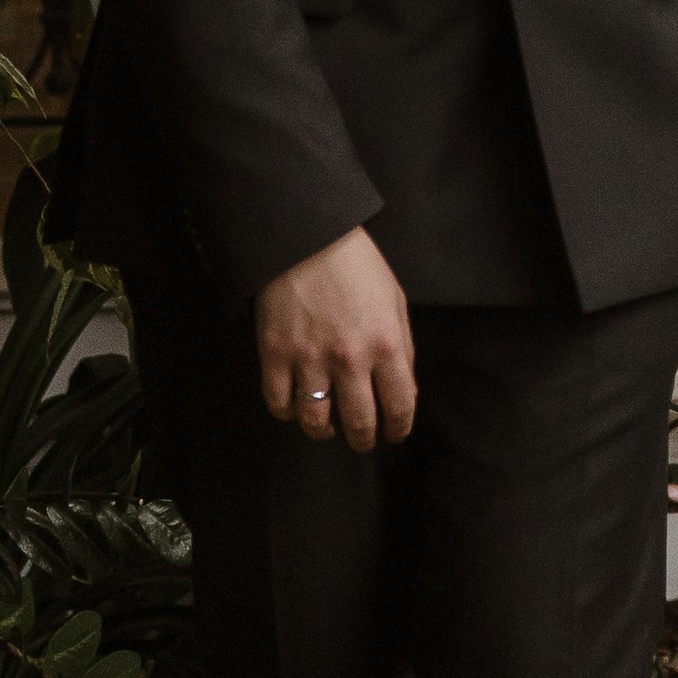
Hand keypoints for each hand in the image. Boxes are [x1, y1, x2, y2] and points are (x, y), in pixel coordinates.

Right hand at [255, 226, 417, 450]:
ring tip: (328, 427)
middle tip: (363, 440)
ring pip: (316, 423)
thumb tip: (402, 389)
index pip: (400, 406)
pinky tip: (297, 407)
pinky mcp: (275, 355)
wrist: (308, 237)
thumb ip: (402, 348)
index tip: (395, 433)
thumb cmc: (357, 266)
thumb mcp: (395, 301)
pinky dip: (289, 413)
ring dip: (324, 431)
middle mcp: (350, 359)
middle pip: (359, 424)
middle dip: (364, 440)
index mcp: (386, 344)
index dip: (399, 428)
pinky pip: (280, 405)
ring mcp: (309, 359)